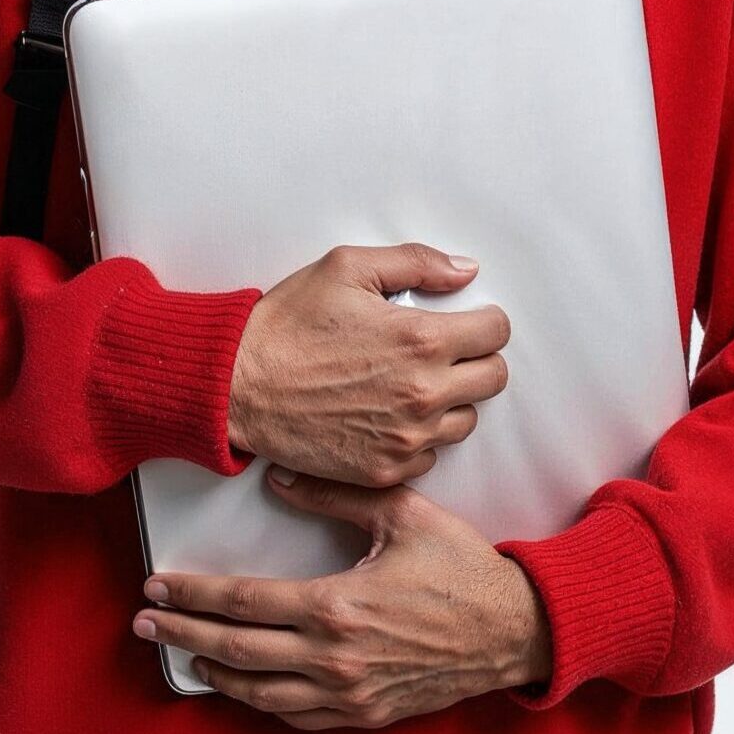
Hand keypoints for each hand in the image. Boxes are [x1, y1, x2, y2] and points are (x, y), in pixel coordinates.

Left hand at [130, 462, 551, 726]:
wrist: (515, 630)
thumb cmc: (461, 567)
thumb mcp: (402, 513)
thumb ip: (334, 495)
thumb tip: (277, 478)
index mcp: (336, 605)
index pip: (243, 601)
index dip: (193, 594)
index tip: (158, 587)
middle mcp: (333, 658)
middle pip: (236, 649)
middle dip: (182, 633)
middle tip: (144, 624)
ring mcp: (348, 694)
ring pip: (259, 691)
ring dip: (213, 671)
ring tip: (183, 652)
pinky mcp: (365, 715)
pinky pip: (296, 716)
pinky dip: (259, 702)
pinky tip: (242, 685)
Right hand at [227, 241, 510, 491]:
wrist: (237, 386)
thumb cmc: (286, 325)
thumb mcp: (347, 268)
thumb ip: (416, 263)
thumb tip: (465, 271)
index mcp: (420, 340)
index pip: (496, 333)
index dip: (483, 320)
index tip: (465, 320)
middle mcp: (423, 394)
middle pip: (493, 379)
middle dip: (475, 358)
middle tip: (441, 348)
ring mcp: (406, 438)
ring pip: (466, 420)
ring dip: (450, 399)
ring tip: (409, 380)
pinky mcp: (385, 470)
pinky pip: (430, 455)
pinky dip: (418, 435)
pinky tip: (388, 412)